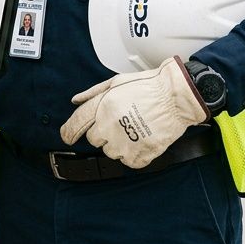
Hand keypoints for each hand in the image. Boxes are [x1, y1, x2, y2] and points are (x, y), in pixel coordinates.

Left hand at [58, 55, 208, 168]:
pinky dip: (133, 154)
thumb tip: (76, 101)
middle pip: (94, 140)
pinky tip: (141, 140)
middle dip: (102, 133)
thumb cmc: (150, 87)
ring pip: (111, 152)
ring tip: (133, 129)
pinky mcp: (141, 153)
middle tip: (118, 124)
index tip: (67, 137)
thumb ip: (93, 93)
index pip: (77, 124)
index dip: (69, 132)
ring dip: (118, 144)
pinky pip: (128, 162)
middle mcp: (112, 125)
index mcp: (104, 106)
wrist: (177, 98)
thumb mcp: (117, 81)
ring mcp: (127, 141)